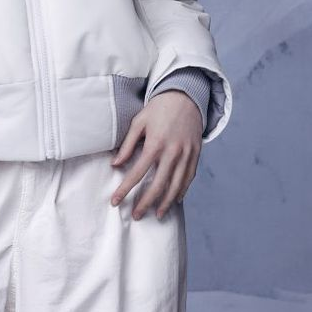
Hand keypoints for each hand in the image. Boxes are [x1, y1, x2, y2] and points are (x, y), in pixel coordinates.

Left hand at [109, 89, 202, 219]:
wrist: (186, 96)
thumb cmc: (159, 108)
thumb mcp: (139, 121)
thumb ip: (128, 144)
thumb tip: (115, 163)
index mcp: (156, 143)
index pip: (137, 173)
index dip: (125, 189)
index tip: (115, 202)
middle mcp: (172, 152)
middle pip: (158, 185)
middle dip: (145, 203)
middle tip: (136, 215)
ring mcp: (186, 155)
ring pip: (176, 186)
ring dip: (165, 203)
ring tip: (156, 214)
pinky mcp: (196, 155)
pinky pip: (189, 178)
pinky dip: (181, 191)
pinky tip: (175, 201)